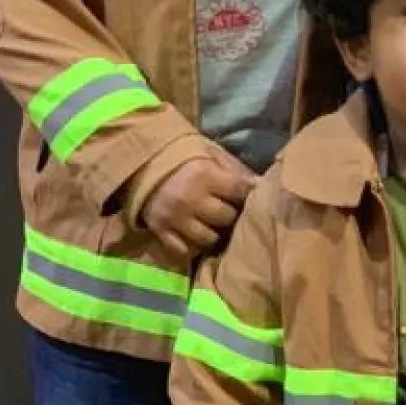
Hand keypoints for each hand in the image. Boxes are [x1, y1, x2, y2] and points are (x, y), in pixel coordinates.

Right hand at [142, 152, 258, 261]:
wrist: (143, 162)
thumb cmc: (184, 157)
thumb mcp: (210, 154)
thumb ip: (235, 169)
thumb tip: (262, 185)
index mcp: (204, 174)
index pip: (239, 191)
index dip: (247, 194)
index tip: (248, 196)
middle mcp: (190, 199)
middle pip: (226, 218)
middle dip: (230, 214)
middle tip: (227, 210)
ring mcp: (175, 218)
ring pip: (208, 238)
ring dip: (213, 233)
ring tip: (212, 225)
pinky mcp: (160, 231)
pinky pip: (184, 250)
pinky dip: (192, 246)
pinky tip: (195, 236)